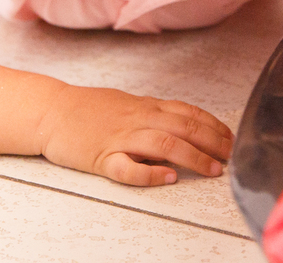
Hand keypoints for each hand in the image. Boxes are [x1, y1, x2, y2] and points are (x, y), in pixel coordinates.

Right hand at [37, 85, 233, 185]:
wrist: (50, 112)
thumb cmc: (87, 109)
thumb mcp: (126, 103)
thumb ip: (153, 113)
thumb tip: (182, 123)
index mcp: (144, 106)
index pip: (187, 112)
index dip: (213, 125)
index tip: (231, 137)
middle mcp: (137, 120)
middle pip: (183, 127)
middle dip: (212, 141)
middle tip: (232, 155)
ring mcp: (120, 138)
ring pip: (163, 144)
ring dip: (192, 157)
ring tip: (212, 169)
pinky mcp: (102, 158)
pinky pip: (127, 168)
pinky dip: (149, 173)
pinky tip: (167, 178)